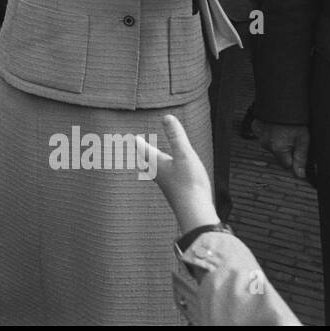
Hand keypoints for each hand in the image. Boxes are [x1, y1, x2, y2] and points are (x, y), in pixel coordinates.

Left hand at [137, 114, 218, 232]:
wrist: (195, 213)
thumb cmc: (189, 183)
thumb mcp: (184, 155)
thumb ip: (176, 136)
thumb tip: (167, 117)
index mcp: (158, 165)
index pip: (145, 150)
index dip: (140, 143)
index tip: (133, 138)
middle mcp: (159, 175)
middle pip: (147, 163)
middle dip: (144, 154)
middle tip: (139, 147)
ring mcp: (168, 186)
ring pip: (157, 172)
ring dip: (153, 164)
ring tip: (153, 161)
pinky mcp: (177, 194)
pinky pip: (168, 181)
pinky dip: (166, 174)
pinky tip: (173, 178)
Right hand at [257, 120, 310, 180]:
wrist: (282, 103)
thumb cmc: (294, 120)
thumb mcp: (303, 140)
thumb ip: (301, 158)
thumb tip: (300, 175)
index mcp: (278, 149)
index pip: (287, 164)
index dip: (295, 158)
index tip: (299, 149)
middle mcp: (266, 145)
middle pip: (278, 154)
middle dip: (286, 149)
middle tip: (293, 136)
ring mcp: (259, 136)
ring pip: (271, 145)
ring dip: (277, 140)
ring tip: (284, 129)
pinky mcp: (255, 128)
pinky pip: (264, 136)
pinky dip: (269, 133)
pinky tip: (275, 126)